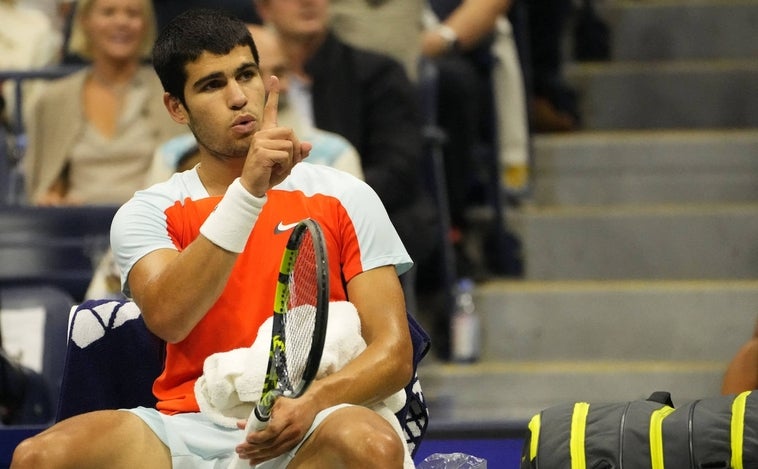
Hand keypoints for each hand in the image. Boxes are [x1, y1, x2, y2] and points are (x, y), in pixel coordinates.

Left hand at [234, 396, 318, 464]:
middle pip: (271, 443)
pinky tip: (255, 460)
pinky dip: (266, 457)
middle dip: (254, 448)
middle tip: (240, 449)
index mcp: (287, 417)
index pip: (273, 430)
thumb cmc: (290, 404)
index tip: (247, 438)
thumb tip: (240, 424)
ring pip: (274, 450)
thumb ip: (258, 414)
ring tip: (244, 456)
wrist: (310, 407)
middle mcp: (292, 430)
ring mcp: (294, 438)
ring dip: (258, 455)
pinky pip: (278, 453)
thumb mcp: (274, 404)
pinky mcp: (294, 444)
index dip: (260, 436)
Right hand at [240, 76, 311, 196]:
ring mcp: (260, 141)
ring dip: (290, 161)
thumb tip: (308, 145)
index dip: (273, 94)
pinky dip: (285, 166)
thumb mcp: (287, 163)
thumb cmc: (269, 174)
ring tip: (277, 167)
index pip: (270, 110)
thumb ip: (297, 153)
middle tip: (285, 163)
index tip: (274, 77)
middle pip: (291, 132)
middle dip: (294, 150)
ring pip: (290, 145)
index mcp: (267, 134)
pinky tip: (273, 170)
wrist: (254, 186)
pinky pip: (285, 155)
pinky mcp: (261, 151)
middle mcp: (262, 134)